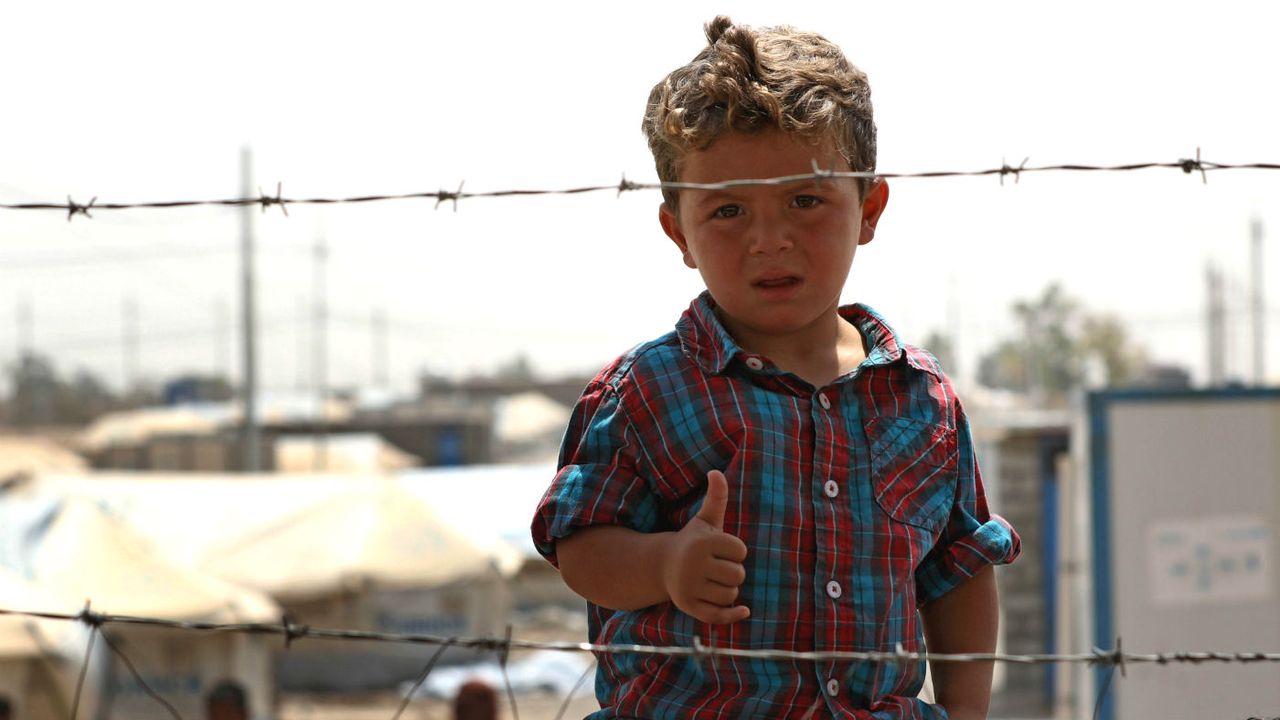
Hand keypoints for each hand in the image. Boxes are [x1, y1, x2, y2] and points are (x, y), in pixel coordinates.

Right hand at [662, 469, 749, 623]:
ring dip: (728, 590)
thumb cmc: (693, 541)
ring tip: (714, 581)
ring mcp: (689, 587)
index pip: (741, 551)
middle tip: (718, 567)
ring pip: (730, 594)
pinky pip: (719, 615)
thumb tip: (716, 472)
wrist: (662, 566)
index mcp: (702, 543)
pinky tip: (744, 611)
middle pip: (738, 575)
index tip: (722, 549)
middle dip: (733, 572)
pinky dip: (733, 615)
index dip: (736, 551)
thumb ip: (716, 497)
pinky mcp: (688, 607)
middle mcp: (693, 565)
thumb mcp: (705, 520)